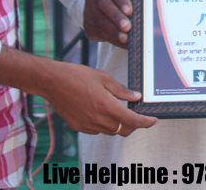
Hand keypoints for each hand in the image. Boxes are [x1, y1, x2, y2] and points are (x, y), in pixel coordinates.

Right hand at [0, 46, 156, 135]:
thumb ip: (121, 90)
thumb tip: (136, 97)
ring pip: (110, 131)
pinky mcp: (78, 127)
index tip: (153, 120)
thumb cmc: (77, 75)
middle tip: (137, 115)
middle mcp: (98, 119)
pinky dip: (104, 124)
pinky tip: (100, 111)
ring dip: (118, 124)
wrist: (51, 81)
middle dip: (133, 125)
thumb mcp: (103, 77)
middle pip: (123, 130)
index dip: (145, 123)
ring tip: (116, 109)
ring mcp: (87, 125)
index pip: (132, 121)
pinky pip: (97, 130)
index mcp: (106, 105)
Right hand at [84, 0, 132, 48]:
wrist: (95, 10)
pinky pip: (101, 33)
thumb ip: (131, 2)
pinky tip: (124, 44)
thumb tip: (145, 16)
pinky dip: (114, 40)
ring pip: (103, 22)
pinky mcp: (89, 26)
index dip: (122, 0)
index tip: (129, 11)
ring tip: (125, 38)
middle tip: (127, 26)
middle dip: (117, 17)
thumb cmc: (116, 3)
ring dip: (115, 31)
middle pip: (106, 5)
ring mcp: (90, 12)